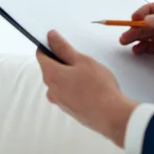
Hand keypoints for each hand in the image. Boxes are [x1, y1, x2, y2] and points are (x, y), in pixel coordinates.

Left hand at [36, 30, 137, 147]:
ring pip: (60, 81)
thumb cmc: (98, 87)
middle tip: (81, 60)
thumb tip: (51, 36)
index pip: (41, 55)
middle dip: (63, 61)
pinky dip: (75, 87)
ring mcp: (59, 101)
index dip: (49, 46)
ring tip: (89, 75)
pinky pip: (67, 93)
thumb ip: (63, 48)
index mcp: (50, 74)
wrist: (111, 116)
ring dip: (69, 75)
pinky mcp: (69, 109)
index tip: (60, 42)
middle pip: (50, 68)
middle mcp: (50, 89)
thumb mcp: (81, 61)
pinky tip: (90, 88)